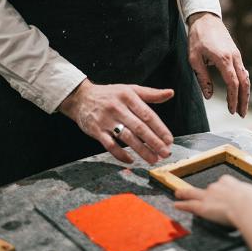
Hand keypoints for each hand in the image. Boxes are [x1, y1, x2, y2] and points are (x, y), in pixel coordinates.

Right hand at [59, 79, 174, 164]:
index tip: (169, 140)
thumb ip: (151, 94)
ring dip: (142, 150)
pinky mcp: (96, 131)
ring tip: (153, 159)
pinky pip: (110, 145)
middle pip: (139, 128)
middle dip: (154, 142)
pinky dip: (120, 154)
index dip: (160, 128)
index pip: (147, 115)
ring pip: (127, 138)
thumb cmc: (110, 94)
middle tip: (165, 153)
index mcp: (128, 97)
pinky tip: (131, 160)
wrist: (81, 98)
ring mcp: (106, 120)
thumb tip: (170, 93)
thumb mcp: (130, 89)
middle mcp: (117, 108)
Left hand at [175, 175, 251, 225]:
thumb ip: (251, 198)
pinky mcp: (203, 207)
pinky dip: (182, 205)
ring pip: (194, 193)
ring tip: (177, 193)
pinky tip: (176, 205)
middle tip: (202, 194)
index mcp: (231, 182)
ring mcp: (209, 196)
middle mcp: (218, 186)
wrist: (248, 207)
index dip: (223, 188)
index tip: (224, 192)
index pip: (223, 182)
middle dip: (207, 193)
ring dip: (185, 193)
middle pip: (210, 188)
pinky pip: (190, 205)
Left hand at [187, 12, 249, 116]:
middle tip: (242, 114)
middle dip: (244, 100)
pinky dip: (243, 83)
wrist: (205, 18)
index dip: (233, 99)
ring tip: (242, 106)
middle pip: (244, 83)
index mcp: (224, 59)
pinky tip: (241, 91)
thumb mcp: (194, 58)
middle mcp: (234, 57)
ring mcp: (237, 55)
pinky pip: (243, 71)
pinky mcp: (236, 53)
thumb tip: (209, 95)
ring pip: (246, 77)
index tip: (232, 110)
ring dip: (245, 93)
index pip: (233, 83)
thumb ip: (203, 77)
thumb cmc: (197, 37)